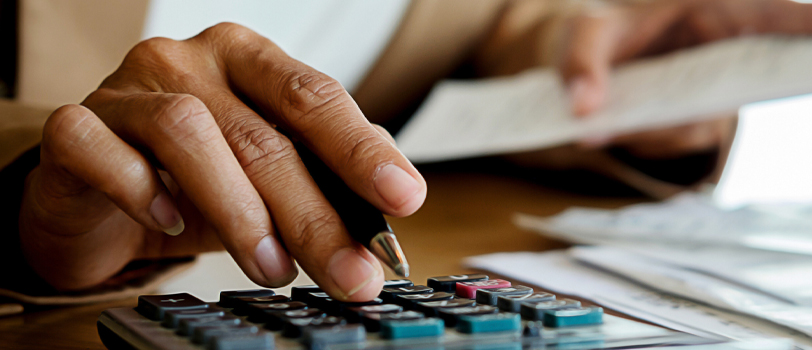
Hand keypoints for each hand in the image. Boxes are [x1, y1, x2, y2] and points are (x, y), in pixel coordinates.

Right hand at [19, 23, 424, 300]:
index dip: (361, 149)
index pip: (315, 96)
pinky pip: (105, 152)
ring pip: (190, 136)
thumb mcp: (268, 174)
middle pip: (264, 134)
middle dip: (316, 214)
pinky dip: (144, 192)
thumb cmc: (192, 179)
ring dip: (241, 213)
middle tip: (351, 270)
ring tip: (272, 268)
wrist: (94, 196)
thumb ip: (324, 174)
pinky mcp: (74, 128)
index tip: (404, 198)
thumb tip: (390, 206)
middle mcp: (190, 60)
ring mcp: (126, 89)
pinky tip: (174, 228)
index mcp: (249, 59)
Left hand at [561, 0, 811, 116]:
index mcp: (714, 6)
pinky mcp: (703, 115)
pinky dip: (655, 133)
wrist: (592, 59)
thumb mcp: (583, 34)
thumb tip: (588, 112)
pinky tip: (611, 120)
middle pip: (780, 59)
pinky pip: (687, 133)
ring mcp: (720, 82)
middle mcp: (728, 41)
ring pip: (716, 112)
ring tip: (608, 111)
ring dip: (669, 121)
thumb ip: (583, 62)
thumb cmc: (601, 28)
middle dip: (810, 63)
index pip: (775, 13)